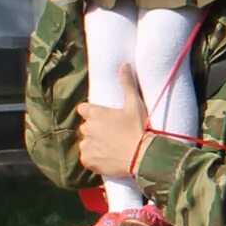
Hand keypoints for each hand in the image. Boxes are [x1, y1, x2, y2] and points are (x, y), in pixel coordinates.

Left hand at [74, 65, 149, 179]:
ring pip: (86, 143)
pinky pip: (87, 158)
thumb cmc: (139, 129)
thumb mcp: (135, 104)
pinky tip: (108, 158)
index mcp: (95, 113)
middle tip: (112, 134)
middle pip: (86, 127)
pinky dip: (94, 159)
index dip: (92, 113)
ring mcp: (86, 145)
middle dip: (95, 129)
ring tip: (111, 147)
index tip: (103, 117)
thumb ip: (127, 84)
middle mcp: (87, 128)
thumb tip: (124, 65)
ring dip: (94, 144)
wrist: (143, 156)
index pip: (83, 109)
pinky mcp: (88, 161)